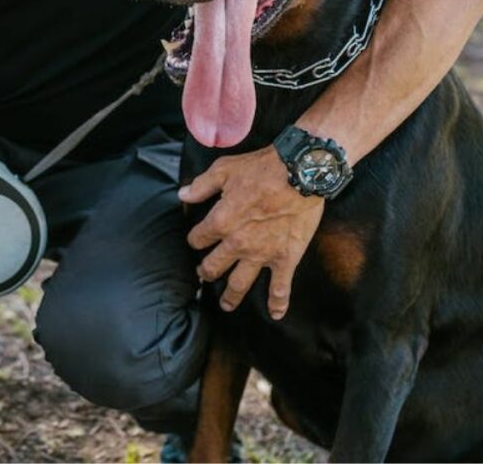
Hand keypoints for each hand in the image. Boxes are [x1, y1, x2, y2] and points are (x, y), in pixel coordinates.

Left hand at [179, 145, 323, 319]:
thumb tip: (182, 195)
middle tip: (204, 275)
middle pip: (214, 266)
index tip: (197, 240)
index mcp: (221, 222)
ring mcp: (262, 254)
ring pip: (240, 283)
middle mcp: (238, 243)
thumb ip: (201, 186)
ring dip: (231, 297)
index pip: (199, 238)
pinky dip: (278, 303)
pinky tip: (276, 314)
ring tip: (226, 305)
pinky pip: (281, 287)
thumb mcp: (224, 169)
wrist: (300, 173)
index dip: (195, 240)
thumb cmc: (262, 168)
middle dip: (206, 272)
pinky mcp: (286, 258)